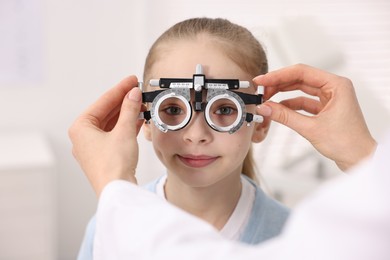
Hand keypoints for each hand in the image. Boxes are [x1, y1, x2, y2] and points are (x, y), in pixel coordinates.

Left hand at [68, 76, 143, 195]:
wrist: (117, 190)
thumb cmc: (113, 166)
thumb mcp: (124, 131)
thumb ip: (129, 109)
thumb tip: (133, 94)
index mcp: (81, 127)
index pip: (103, 102)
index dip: (120, 89)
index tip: (131, 81)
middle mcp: (83, 137)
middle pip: (106, 112)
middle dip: (123, 101)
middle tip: (137, 90)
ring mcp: (93, 147)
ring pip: (111, 123)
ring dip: (126, 114)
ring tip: (140, 103)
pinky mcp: (103, 155)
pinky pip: (114, 134)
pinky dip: (126, 127)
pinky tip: (137, 120)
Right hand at [253, 64, 376, 170]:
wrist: (359, 159)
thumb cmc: (348, 143)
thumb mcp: (311, 128)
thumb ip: (285, 116)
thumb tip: (266, 108)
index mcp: (337, 85)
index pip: (302, 72)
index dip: (278, 75)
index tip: (263, 80)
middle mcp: (334, 88)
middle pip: (300, 79)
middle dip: (279, 84)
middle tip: (261, 90)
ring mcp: (330, 98)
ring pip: (300, 90)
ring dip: (283, 94)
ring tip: (267, 99)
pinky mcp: (325, 108)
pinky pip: (303, 102)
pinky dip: (290, 105)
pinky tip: (278, 108)